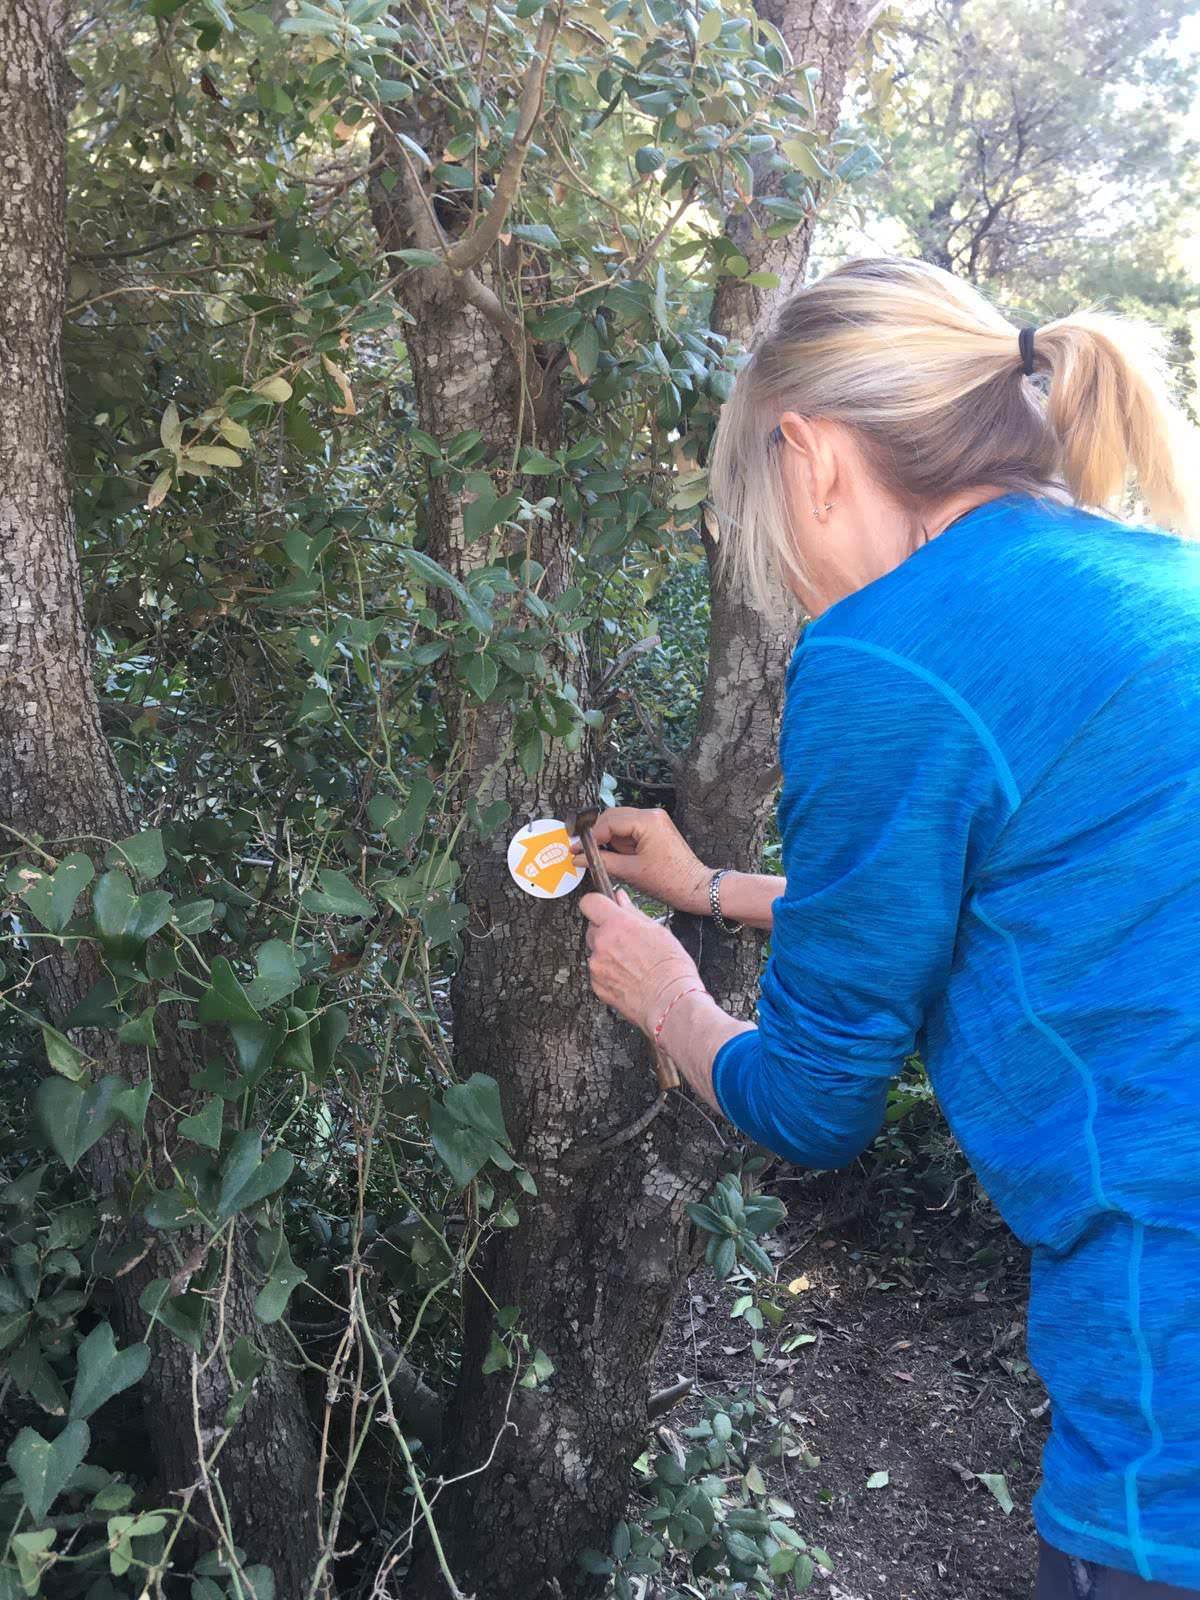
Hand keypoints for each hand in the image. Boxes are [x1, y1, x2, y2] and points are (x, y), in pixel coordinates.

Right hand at [571, 807, 711, 914]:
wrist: (695, 887)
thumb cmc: (669, 881)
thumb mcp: (630, 872)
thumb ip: (601, 861)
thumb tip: (579, 858)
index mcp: (647, 821)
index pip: (608, 822)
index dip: (589, 837)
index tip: (575, 849)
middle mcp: (651, 815)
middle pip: (612, 817)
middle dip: (596, 835)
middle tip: (580, 851)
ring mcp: (655, 820)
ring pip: (619, 823)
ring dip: (607, 838)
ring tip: (596, 856)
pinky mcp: (656, 829)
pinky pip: (630, 829)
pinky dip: (619, 841)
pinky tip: (613, 855)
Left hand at [580, 889, 701, 1035]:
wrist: (669, 1001)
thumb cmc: (670, 968)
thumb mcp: (657, 931)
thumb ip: (632, 912)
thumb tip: (619, 899)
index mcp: (616, 924)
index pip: (590, 902)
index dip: (597, 904)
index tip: (604, 908)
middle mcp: (601, 943)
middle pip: (592, 928)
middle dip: (605, 932)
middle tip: (627, 941)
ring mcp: (596, 966)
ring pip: (595, 951)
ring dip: (607, 953)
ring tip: (632, 964)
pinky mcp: (596, 985)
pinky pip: (597, 972)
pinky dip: (608, 973)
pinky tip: (628, 977)